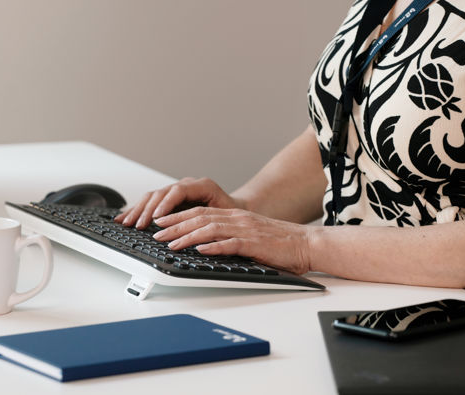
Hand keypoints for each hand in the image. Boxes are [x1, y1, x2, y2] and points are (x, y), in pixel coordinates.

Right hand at [114, 177, 240, 228]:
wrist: (234, 208)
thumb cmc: (231, 214)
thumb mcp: (226, 217)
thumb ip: (212, 220)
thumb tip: (197, 232)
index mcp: (202, 185)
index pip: (179, 191)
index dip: (165, 204)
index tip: (156, 218)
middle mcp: (187, 185)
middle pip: (161, 193)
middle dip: (147, 210)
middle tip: (138, 225)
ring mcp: (177, 191)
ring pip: (153, 196)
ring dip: (138, 210)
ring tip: (127, 222)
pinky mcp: (169, 199)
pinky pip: (150, 202)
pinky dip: (138, 210)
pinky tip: (125, 217)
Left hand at [152, 207, 312, 274]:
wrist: (307, 244)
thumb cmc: (281, 244)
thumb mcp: (251, 236)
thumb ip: (230, 237)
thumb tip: (206, 246)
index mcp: (236, 216)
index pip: (200, 213)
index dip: (178, 216)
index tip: (161, 222)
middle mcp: (238, 220)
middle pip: (199, 218)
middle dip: (175, 225)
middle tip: (156, 233)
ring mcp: (246, 230)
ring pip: (210, 229)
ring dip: (187, 236)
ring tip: (170, 243)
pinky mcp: (255, 244)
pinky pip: (231, 244)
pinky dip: (214, 246)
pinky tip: (200, 250)